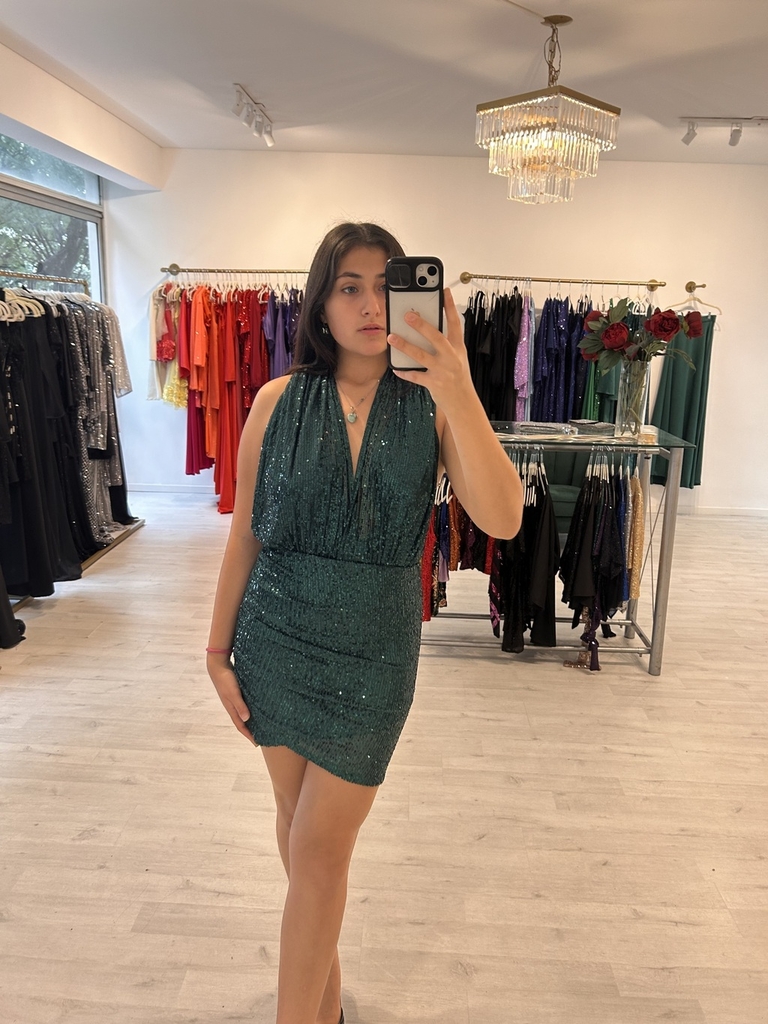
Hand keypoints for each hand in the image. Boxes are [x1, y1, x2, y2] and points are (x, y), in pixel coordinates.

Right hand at [207, 655, 256, 744]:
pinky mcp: (236, 691)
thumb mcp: (234, 693)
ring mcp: (234, 698)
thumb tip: (247, 719)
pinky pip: (244, 704)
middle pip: (242, 721)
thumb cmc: (226, 679)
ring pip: (243, 712)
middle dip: (250, 729)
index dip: (248, 735)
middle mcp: (232, 705)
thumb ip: (240, 705)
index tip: (257, 743)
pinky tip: (257, 706)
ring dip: (251, 719)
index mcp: (231, 708)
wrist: (218, 665)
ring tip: (261, 723)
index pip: (241, 725)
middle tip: (261, 735)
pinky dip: (250, 708)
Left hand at [388, 288, 472, 413]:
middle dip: (422, 326)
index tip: (444, 291)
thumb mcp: (457, 357)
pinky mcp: (434, 383)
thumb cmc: (458, 377)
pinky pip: (415, 376)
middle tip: (408, 315)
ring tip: (391, 337)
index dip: (450, 307)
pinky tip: (395, 368)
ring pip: (421, 356)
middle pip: (436, 337)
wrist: (463, 402)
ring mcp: (442, 371)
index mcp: (458, 348)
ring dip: (405, 346)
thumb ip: (445, 343)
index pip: (455, 323)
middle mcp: (451, 357)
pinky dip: (404, 372)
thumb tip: (426, 328)